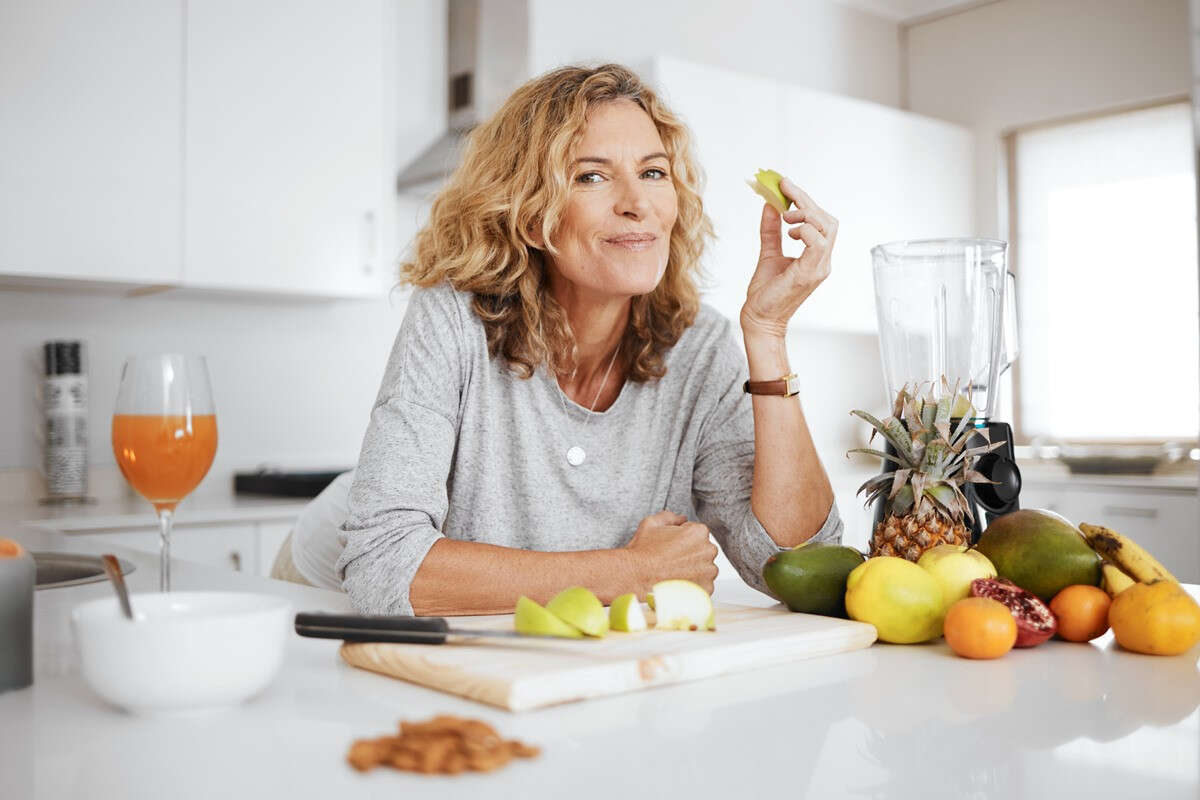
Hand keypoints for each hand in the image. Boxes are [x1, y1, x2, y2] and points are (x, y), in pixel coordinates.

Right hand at [625, 510, 718, 594]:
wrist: (634, 577)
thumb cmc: (642, 553)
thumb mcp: (651, 524)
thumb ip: (670, 516)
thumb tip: (681, 518)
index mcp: (698, 532)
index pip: (697, 533)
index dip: (682, 539)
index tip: (672, 546)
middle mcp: (708, 551)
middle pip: (703, 551)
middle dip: (690, 554)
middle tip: (671, 560)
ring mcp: (708, 572)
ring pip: (704, 569)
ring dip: (693, 570)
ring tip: (673, 572)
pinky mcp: (706, 589)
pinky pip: (703, 585)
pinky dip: (692, 585)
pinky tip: (677, 583)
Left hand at [741, 177, 838, 338]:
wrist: (759, 319)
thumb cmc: (765, 293)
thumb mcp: (768, 253)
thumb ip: (771, 231)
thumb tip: (770, 205)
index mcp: (816, 257)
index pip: (821, 221)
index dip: (806, 200)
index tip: (786, 185)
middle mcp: (822, 261)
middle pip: (827, 220)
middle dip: (806, 201)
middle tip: (784, 189)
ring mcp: (819, 268)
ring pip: (826, 228)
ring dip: (805, 214)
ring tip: (785, 217)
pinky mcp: (810, 273)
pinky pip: (817, 243)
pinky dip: (804, 230)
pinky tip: (789, 232)